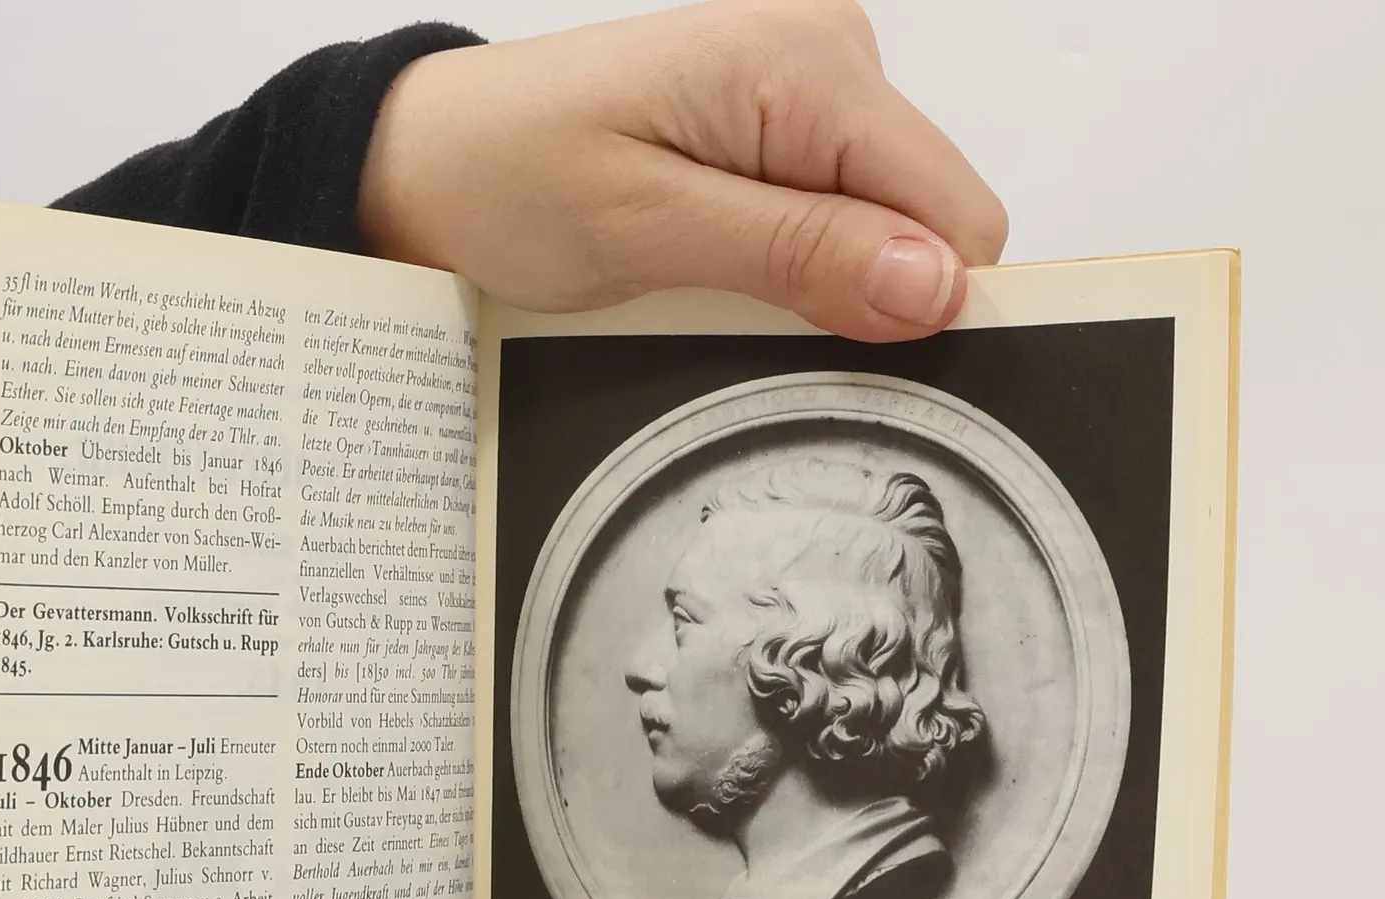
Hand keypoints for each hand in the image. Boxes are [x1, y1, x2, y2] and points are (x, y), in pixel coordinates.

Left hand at [360, 0, 1007, 341]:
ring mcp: (806, 90)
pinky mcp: (778, 129)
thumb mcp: (649, 230)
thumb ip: (800, 256)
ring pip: (885, 230)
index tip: (838, 355)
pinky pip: (835, 219)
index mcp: (807, 64)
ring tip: (709, 287)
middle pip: (928, 223)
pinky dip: (790, 268)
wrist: (428, 160)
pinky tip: (715, 270)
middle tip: (742, 318)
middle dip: (863, 296)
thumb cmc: (508, 177)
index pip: (955, 215)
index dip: (918, 305)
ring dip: (817, 287)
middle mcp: (827, 57)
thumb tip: (934, 287)